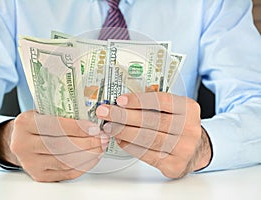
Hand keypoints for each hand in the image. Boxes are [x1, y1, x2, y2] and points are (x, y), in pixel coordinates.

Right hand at [0, 110, 108, 181]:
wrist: (18, 140)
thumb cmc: (35, 124)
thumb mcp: (42, 111)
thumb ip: (61, 113)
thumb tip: (91, 118)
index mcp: (24, 124)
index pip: (54, 126)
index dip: (77, 128)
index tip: (94, 128)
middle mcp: (23, 145)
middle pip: (60, 146)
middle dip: (86, 143)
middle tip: (102, 138)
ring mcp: (30, 163)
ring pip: (64, 161)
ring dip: (87, 155)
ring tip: (100, 147)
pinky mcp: (39, 175)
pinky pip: (65, 173)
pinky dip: (82, 166)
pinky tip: (92, 158)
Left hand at [96, 92, 211, 178]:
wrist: (196, 150)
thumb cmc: (178, 126)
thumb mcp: (174, 110)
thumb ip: (154, 105)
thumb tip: (122, 103)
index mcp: (188, 109)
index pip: (161, 101)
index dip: (138, 100)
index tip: (119, 100)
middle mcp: (189, 129)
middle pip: (151, 121)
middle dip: (124, 116)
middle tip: (105, 112)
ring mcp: (183, 148)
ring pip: (147, 139)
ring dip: (124, 132)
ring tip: (109, 127)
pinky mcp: (174, 165)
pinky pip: (147, 155)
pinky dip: (130, 146)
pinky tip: (120, 140)